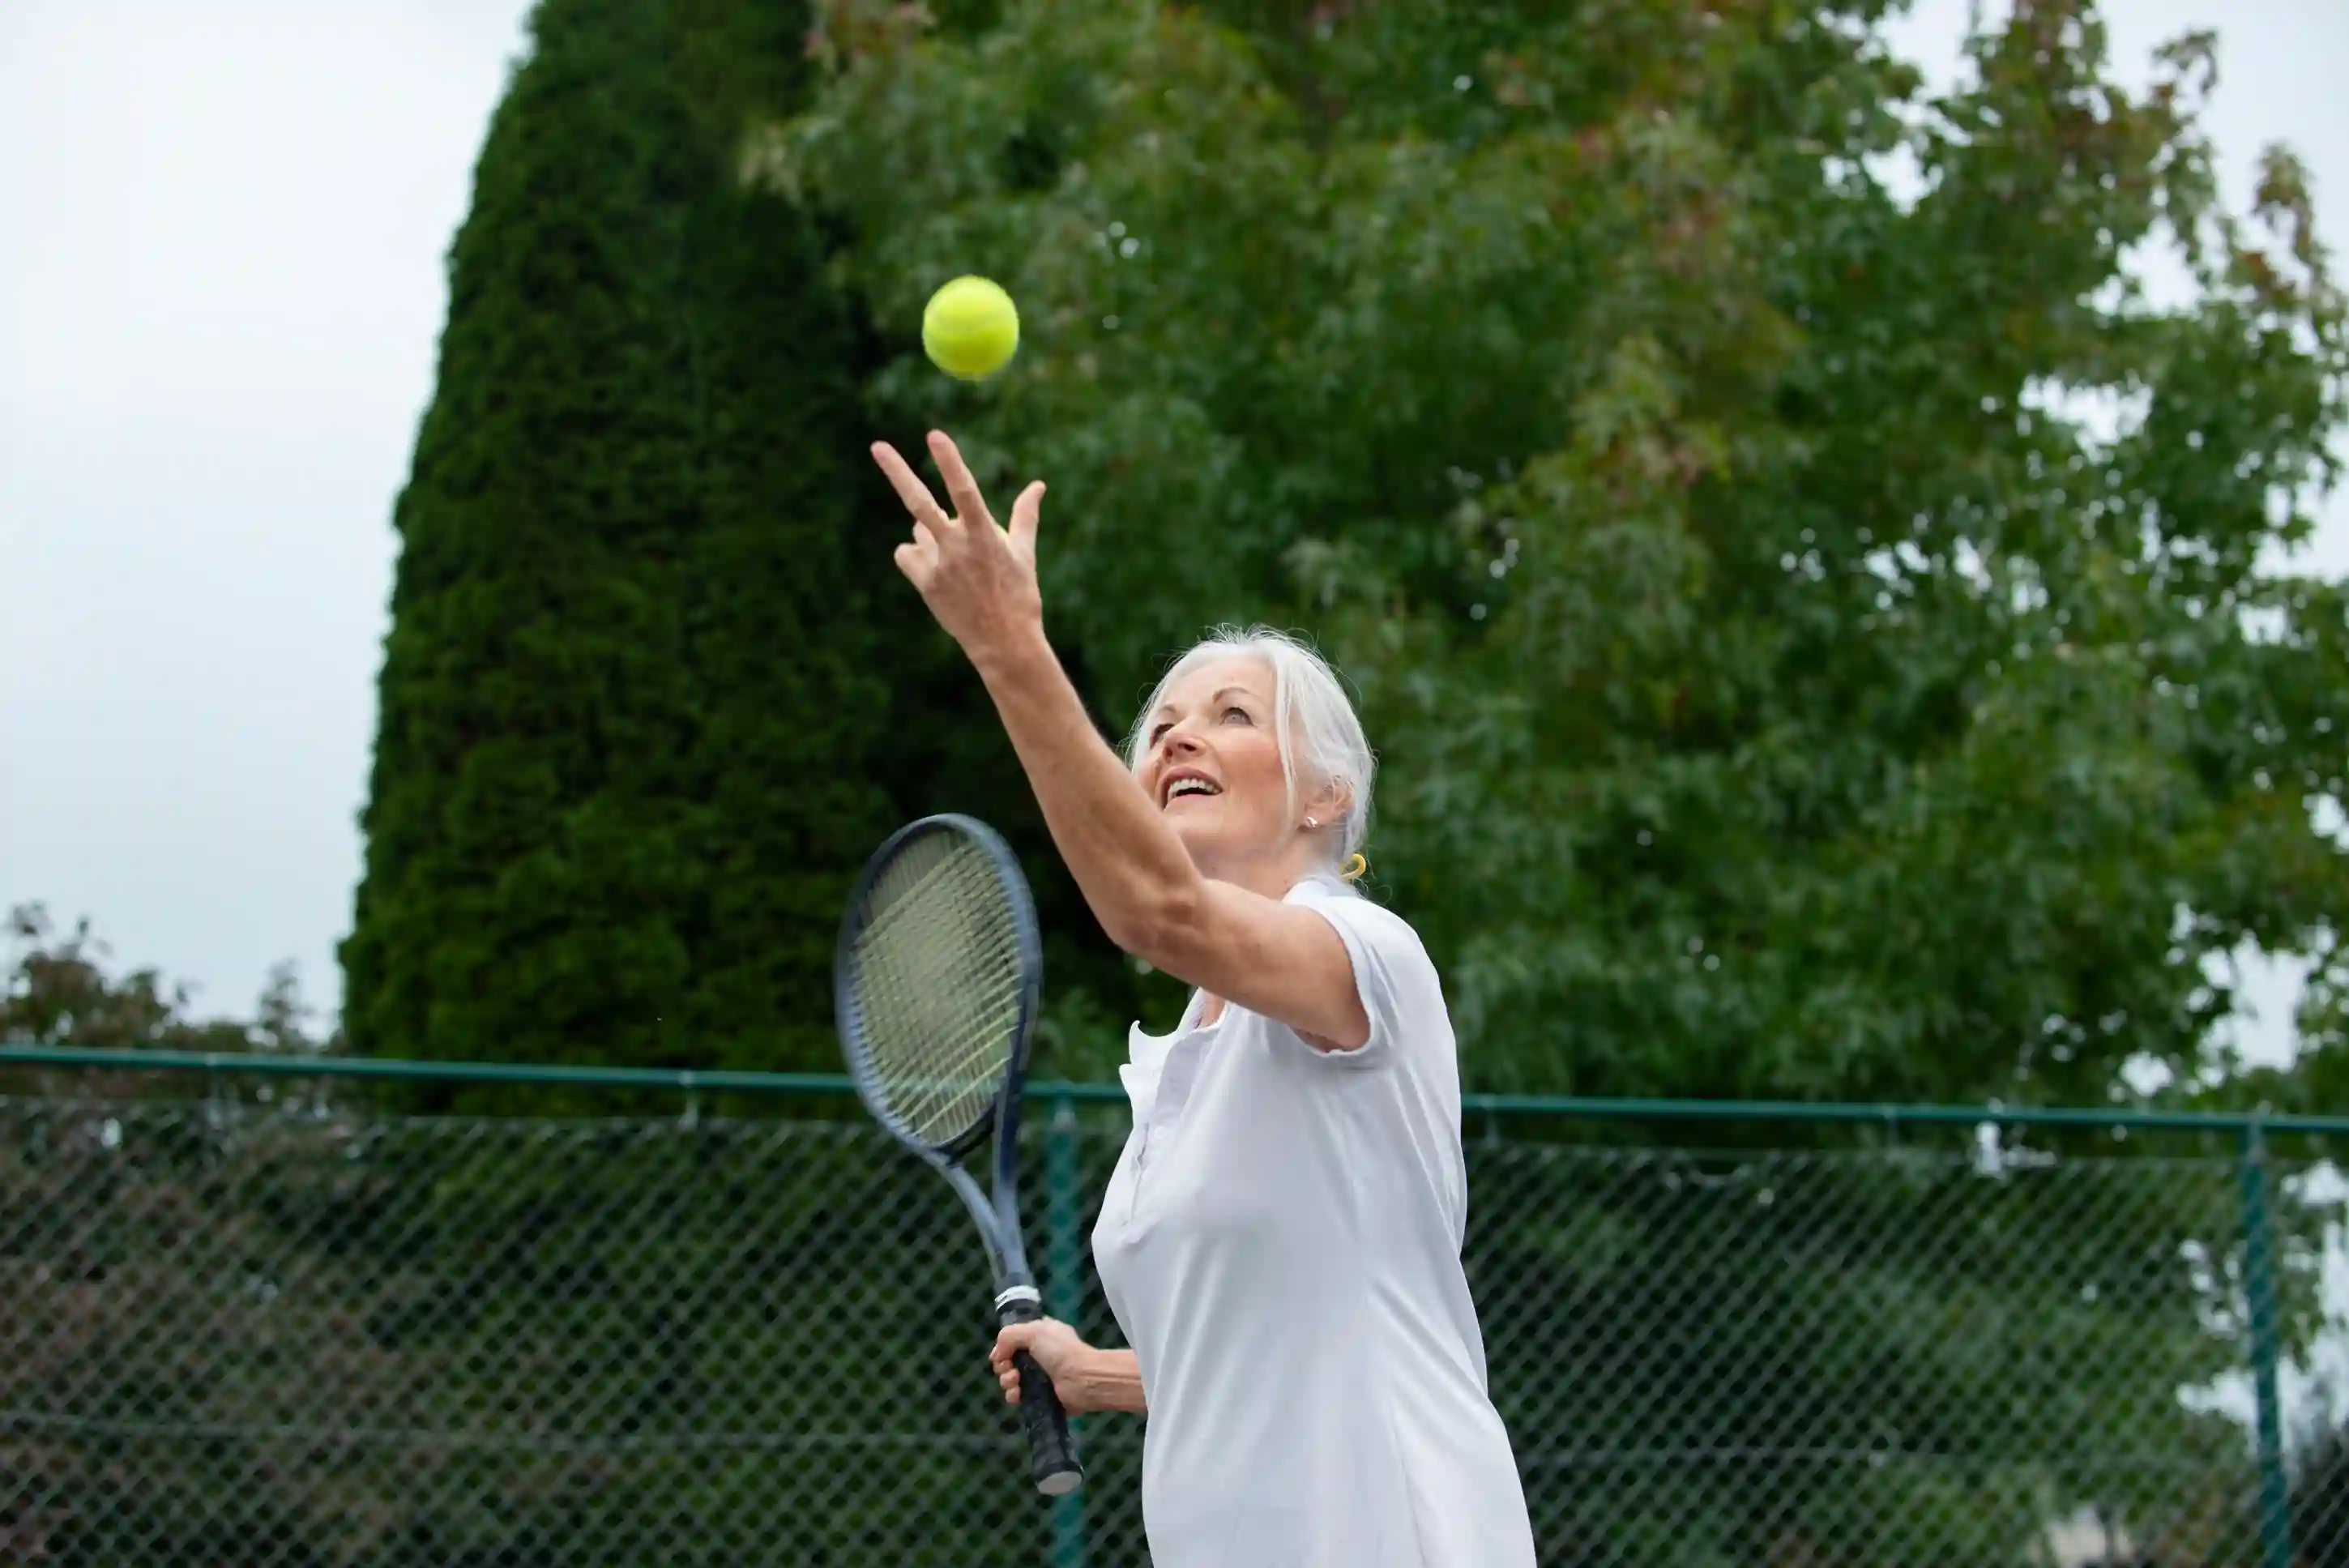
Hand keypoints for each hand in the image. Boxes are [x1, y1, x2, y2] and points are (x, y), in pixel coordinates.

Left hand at [872, 430, 1045, 667]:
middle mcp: (957, 548)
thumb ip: (1025, 515)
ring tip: (958, 558)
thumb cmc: (1020, 595)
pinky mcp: (924, 584)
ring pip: (919, 529)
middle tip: (877, 446)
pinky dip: (916, 554)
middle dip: (897, 472)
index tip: (934, 435)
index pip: (964, 491)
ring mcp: (938, 567)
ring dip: (932, 533)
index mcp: (985, 536)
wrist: (1003, 644)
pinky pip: (907, 554)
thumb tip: (1038, 484)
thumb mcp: (1025, 554)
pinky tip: (937, 568)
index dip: (949, 462)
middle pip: (919, 504)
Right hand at [990, 1316, 1097, 1414]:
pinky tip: (1018, 1394)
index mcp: (1040, 1335)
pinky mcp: (1040, 1397)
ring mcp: (1039, 1377)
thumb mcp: (1034, 1330)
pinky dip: (1013, 1396)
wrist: (1082, 1379)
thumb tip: (997, 1354)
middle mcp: (1039, 1355)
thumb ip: (1009, 1336)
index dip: (1004, 1347)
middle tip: (1009, 1368)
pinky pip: (1018, 1397)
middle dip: (1003, 1365)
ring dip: (1006, 1381)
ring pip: (1010, 1379)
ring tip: (1015, 1381)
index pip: (1014, 1339)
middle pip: (1008, 1361)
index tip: (1002, 1353)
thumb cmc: (1061, 1351)